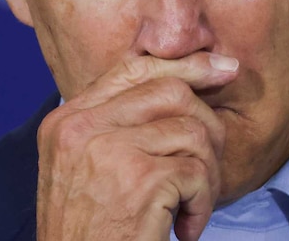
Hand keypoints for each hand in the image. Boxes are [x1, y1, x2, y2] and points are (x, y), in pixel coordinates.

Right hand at [35, 52, 239, 240]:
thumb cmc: (91, 233)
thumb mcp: (90, 168)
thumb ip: (120, 124)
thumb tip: (191, 76)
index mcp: (66, 121)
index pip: (133, 69)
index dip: (184, 65)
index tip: (222, 69)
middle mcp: (80, 128)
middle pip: (171, 91)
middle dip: (207, 124)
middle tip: (208, 168)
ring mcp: (108, 150)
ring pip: (192, 131)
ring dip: (207, 174)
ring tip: (192, 206)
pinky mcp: (139, 180)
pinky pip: (197, 172)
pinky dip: (202, 204)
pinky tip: (184, 229)